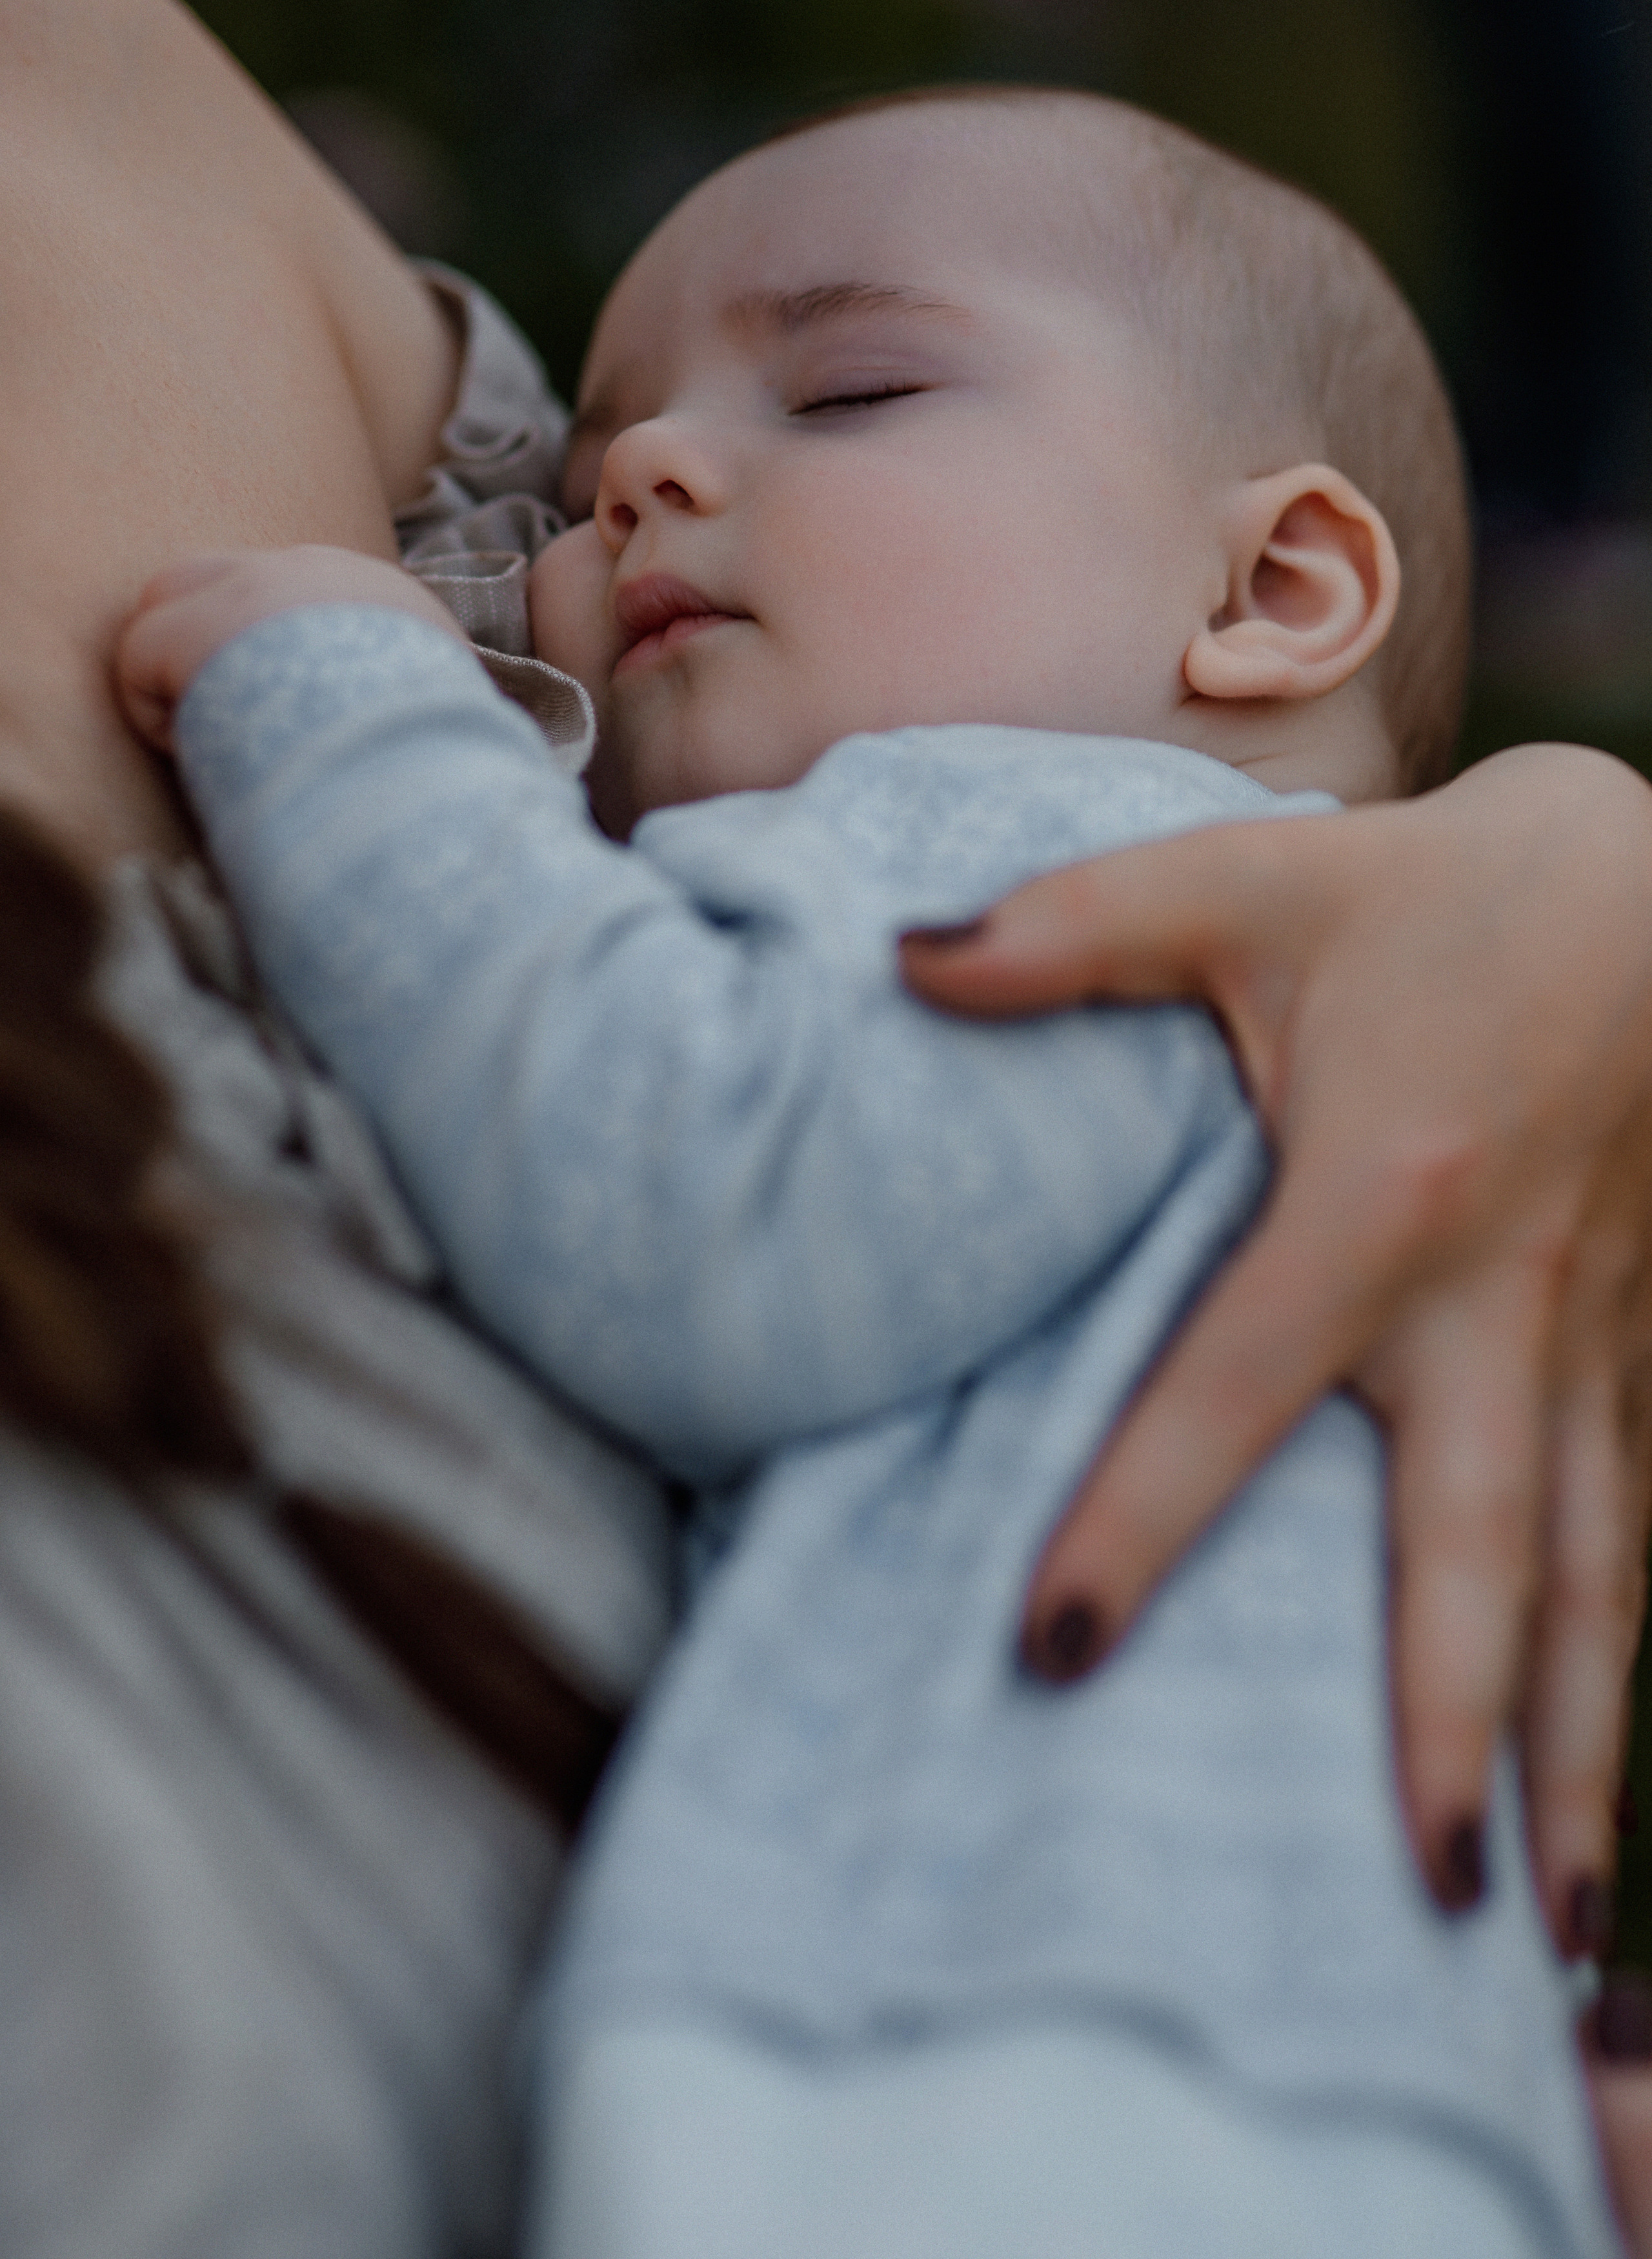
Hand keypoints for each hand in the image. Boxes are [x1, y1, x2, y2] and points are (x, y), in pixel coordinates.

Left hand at [116, 545, 462, 751]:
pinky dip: (157, 717)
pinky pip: (137, 660)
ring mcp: (244, 591)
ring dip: (177, 672)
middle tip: (225, 713)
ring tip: (214, 740)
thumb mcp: (457, 706)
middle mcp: (307, 570)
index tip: (287, 706)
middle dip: (200, 634)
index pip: (292, 590)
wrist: (410, 754)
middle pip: (215, 575)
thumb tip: (459, 736)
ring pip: (166, 604)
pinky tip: (198, 753)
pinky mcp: (189, 628)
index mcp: (376, 590)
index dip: (270, 645)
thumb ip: (426, 695)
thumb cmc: (437, 752)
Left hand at [902, 744, 1651, 1949]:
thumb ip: (1068, 931)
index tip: (1052, 1653)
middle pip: (1479, 1546)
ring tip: (1552, 1935)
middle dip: (1450, 1727)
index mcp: (1381, 1195)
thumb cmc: (1435, 890)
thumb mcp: (1248, 882)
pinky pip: (1638, 1522)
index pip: (1235, 1388)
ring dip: (1577, 1751)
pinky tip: (1597, 1778)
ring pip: (1598, 1575)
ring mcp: (1592, 1331)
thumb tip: (898, 963)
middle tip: (1419, 1901)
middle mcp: (1498, 1297)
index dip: (1140, 1519)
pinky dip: (1621, 1655)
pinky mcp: (1644, 1336)